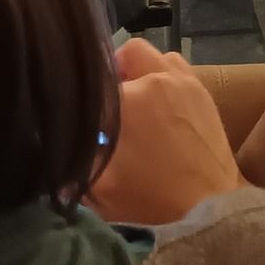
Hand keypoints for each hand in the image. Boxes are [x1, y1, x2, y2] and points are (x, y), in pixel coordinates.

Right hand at [91, 40, 242, 224]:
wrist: (209, 210)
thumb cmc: (151, 202)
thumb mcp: (99, 189)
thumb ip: (73, 164)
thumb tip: (54, 152)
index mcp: (128, 101)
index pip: (95, 81)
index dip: (82, 95)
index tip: (79, 111)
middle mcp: (157, 80)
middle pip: (126, 54)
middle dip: (113, 74)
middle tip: (107, 104)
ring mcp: (185, 81)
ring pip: (154, 56)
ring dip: (141, 71)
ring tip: (134, 102)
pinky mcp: (203, 91)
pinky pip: (176, 67)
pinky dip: (164, 77)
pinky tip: (160, 105)